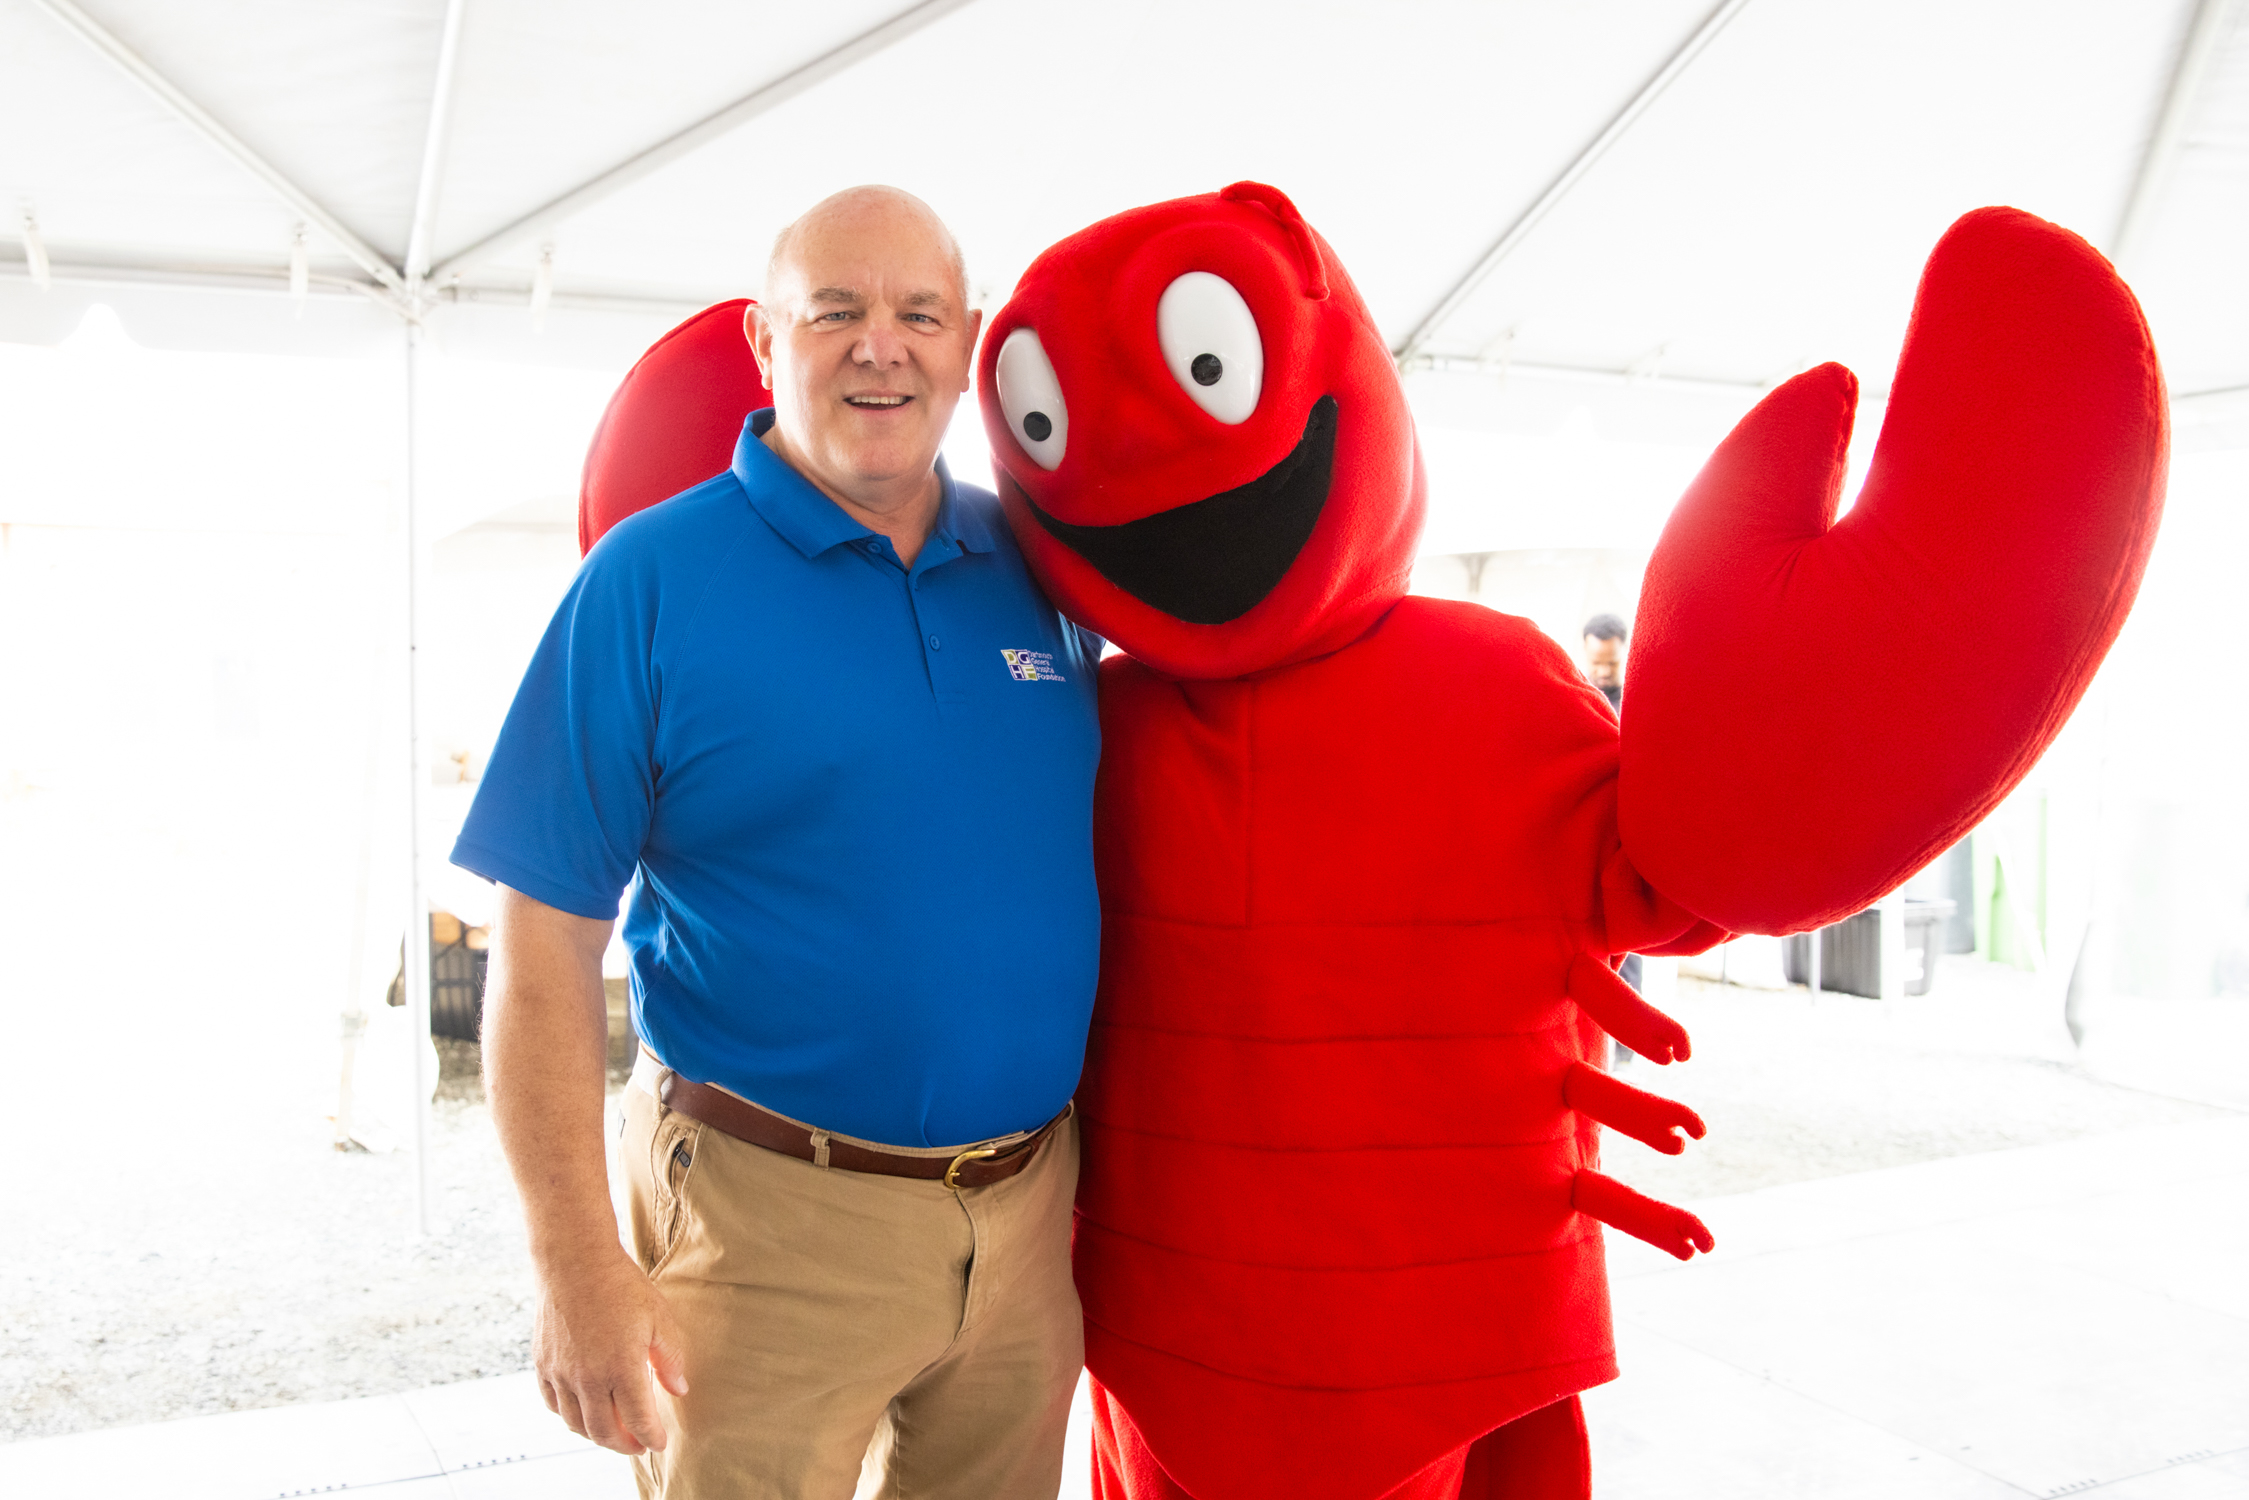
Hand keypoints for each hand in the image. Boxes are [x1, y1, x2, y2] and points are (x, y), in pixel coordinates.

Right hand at [533, 1248, 690, 1455]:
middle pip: (604, 1432)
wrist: (574, 1260)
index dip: (652, 1437)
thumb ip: (670, 1359)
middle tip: (638, 1445)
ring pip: (576, 1424)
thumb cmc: (620, 1285)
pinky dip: (569, 1416)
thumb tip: (679, 1389)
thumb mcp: (659, 1317)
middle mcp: (588, 1378)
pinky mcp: (542, 1364)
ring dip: (596, 1435)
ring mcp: (561, 1373)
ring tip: (614, 1431)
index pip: (639, 1421)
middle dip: (625, 1445)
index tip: (659, 1443)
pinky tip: (583, 1410)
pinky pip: (553, 1404)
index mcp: (621, 1368)